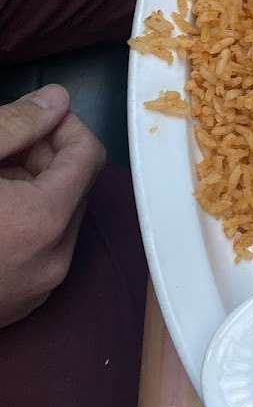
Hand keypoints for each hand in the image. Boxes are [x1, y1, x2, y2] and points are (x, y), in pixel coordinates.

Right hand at [0, 85, 104, 329]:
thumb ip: (15, 124)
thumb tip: (58, 100)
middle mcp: (52, 261)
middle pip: (74, 187)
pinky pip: (38, 251)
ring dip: (30, 188)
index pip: (88, 155)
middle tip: (0, 145)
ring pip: (57, 219)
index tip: (31, 115)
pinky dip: (21, 222)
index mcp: (44, 221)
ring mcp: (35, 291)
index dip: (62, 126)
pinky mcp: (16, 307)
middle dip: (41, 156)